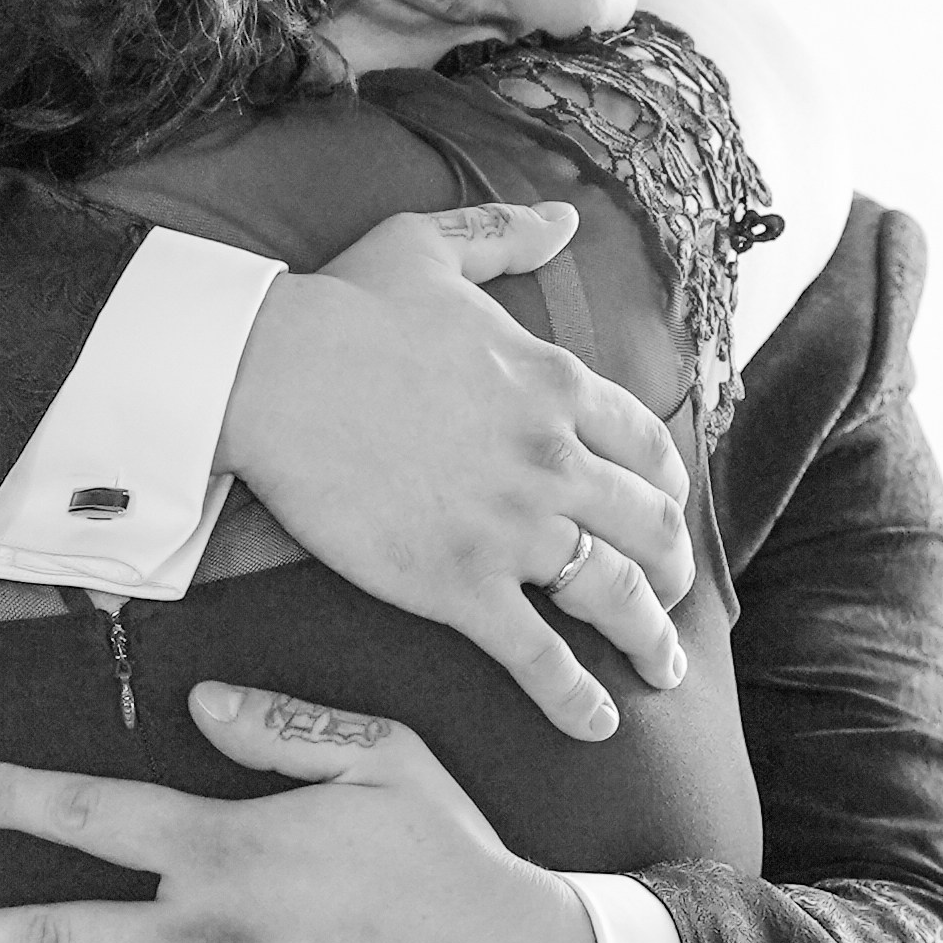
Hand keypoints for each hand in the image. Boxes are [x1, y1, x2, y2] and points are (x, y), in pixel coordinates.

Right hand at [217, 203, 692, 742]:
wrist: (268, 371)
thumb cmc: (338, 307)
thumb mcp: (430, 245)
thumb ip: (504, 232)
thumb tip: (563, 217)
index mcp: (555, 384)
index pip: (648, 448)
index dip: (669, 492)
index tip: (667, 517)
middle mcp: (554, 460)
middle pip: (651, 528)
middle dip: (674, 570)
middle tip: (672, 601)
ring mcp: (512, 529)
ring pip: (615, 596)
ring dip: (651, 638)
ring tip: (661, 671)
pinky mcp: (459, 586)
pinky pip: (539, 656)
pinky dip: (575, 698)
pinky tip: (596, 725)